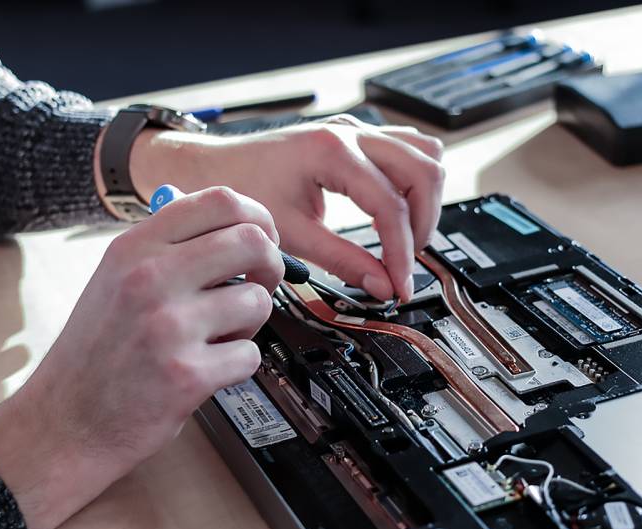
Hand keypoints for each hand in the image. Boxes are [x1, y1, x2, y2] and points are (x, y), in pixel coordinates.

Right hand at [0, 187, 283, 528]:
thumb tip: (240, 225)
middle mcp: (151, 278)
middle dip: (272, 265)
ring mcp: (170, 326)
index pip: (220, 202)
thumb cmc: (99, 349)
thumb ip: (171, 246)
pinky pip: (250, 354)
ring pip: (258, 302)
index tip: (264, 237)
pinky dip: (238, 364)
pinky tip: (208, 369)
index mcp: (135, 247)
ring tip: (218, 336)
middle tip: (261, 283)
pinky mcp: (188, 375)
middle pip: (253, 243)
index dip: (258, 217)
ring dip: (250, 323)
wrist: (67, 420)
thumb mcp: (116, 277)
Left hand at [124, 115, 444, 301]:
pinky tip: (398, 209)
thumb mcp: (291, 233)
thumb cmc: (242, 188)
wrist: (216, 167)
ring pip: (425, 153)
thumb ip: (342, 260)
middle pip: (424, 172)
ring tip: (405, 237)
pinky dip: (413, 181)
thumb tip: (380, 285)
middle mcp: (350, 133)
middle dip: (422, 224)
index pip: (390, 206)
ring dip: (424, 199)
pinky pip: (409, 148)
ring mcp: (356, 130)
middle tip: (405, 262)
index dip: (401, 253)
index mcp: (332, 152)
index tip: (399, 284)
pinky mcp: (357, 136)